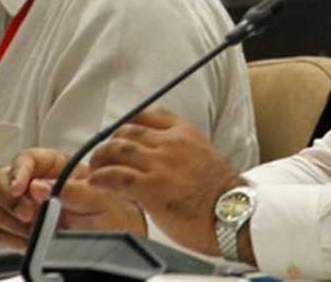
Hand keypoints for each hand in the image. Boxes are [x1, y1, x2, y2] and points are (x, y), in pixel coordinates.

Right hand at [0, 148, 144, 250]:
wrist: (114, 243)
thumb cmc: (111, 214)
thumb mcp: (98, 198)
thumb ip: (70, 189)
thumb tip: (38, 186)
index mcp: (54, 167)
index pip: (25, 159)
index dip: (18, 171)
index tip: (21, 188)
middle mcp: (36, 184)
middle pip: (1, 181)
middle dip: (10, 198)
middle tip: (28, 213)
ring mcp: (26, 208)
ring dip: (11, 220)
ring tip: (35, 228)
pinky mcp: (21, 231)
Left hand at [86, 107, 247, 260]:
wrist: (234, 215)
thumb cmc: (220, 195)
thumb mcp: (203, 155)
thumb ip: (180, 149)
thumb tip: (158, 154)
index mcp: (184, 133)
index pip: (146, 114)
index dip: (126, 124)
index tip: (118, 135)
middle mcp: (171, 144)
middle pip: (126, 131)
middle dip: (108, 143)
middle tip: (101, 157)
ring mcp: (161, 165)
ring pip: (116, 149)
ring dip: (99, 159)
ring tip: (96, 170)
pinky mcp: (152, 189)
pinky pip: (115, 176)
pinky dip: (100, 178)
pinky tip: (97, 182)